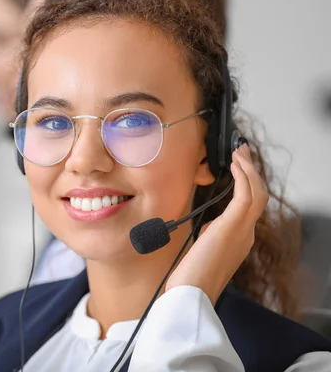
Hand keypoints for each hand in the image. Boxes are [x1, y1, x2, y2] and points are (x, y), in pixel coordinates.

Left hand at [166, 144, 267, 304]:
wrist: (190, 294)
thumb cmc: (190, 277)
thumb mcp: (202, 250)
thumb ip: (209, 235)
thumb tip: (208, 223)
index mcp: (239, 239)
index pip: (249, 206)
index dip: (246, 184)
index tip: (236, 167)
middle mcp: (246, 234)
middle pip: (258, 196)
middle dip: (250, 172)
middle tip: (241, 153)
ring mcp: (243, 231)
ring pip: (257, 193)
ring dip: (248, 170)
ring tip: (239, 153)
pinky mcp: (232, 227)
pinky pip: (246, 196)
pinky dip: (243, 178)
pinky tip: (235, 165)